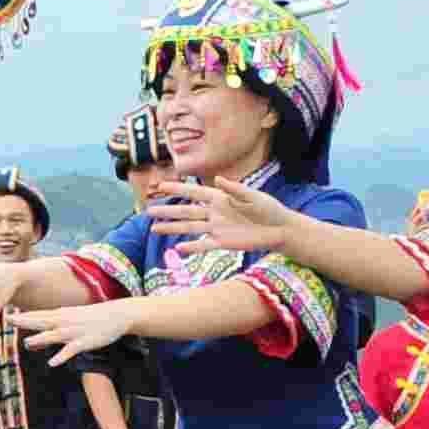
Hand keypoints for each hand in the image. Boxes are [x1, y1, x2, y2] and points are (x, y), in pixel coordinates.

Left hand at [16, 298, 136, 363]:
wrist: (116, 315)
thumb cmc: (90, 319)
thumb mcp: (67, 322)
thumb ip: (48, 333)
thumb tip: (29, 342)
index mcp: (60, 316)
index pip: (37, 315)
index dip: (22, 316)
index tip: (5, 314)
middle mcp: (64, 322)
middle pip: (41, 322)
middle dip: (25, 321)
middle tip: (8, 320)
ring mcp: (74, 332)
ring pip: (54, 335)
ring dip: (40, 339)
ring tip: (27, 343)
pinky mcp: (84, 342)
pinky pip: (71, 350)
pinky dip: (61, 356)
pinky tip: (52, 363)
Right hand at [144, 174, 296, 252]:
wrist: (280, 229)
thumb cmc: (269, 209)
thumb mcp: (253, 196)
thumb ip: (235, 189)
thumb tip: (218, 179)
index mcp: (220, 198)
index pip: (194, 193)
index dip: (177, 189)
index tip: (160, 186)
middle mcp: (215, 213)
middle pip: (186, 211)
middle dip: (167, 211)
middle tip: (148, 210)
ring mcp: (217, 229)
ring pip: (190, 227)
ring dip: (172, 228)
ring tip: (154, 228)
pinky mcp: (223, 243)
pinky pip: (203, 245)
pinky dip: (191, 247)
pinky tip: (177, 248)